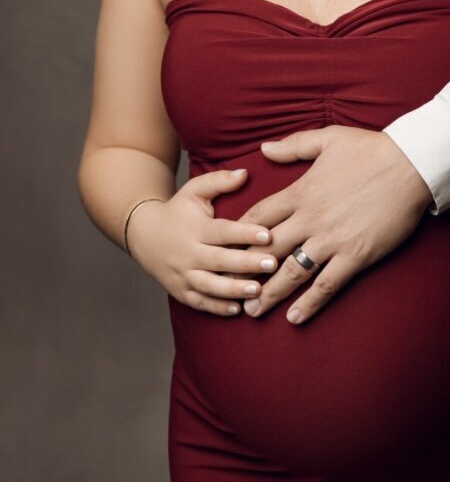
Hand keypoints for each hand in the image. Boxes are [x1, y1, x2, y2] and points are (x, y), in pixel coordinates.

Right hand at [126, 169, 278, 315]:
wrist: (144, 235)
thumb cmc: (178, 211)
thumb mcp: (195, 191)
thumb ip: (219, 181)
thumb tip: (245, 172)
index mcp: (196, 228)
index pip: (223, 231)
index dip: (245, 233)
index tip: (268, 234)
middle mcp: (188, 253)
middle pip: (219, 260)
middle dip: (246, 263)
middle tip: (273, 264)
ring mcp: (183, 275)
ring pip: (209, 286)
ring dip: (234, 290)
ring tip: (258, 290)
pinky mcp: (180, 291)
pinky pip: (199, 302)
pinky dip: (217, 308)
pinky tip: (237, 309)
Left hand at [240, 127, 429, 324]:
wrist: (410, 164)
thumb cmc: (371, 149)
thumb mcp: (328, 139)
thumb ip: (293, 146)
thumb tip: (264, 149)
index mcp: (300, 192)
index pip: (258, 217)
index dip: (237, 235)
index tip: (224, 250)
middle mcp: (310, 218)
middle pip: (267, 250)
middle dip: (245, 271)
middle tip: (229, 289)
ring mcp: (332, 239)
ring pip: (292, 272)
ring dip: (270, 293)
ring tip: (253, 311)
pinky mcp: (355, 255)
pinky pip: (327, 284)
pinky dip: (310, 303)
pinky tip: (295, 318)